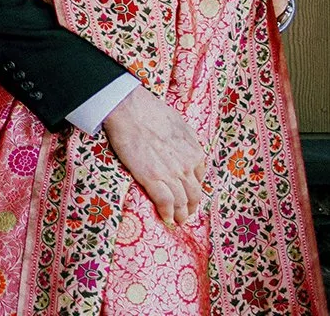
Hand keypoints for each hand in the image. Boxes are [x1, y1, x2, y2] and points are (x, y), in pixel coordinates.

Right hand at [101, 86, 206, 225]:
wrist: (129, 109)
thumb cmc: (151, 110)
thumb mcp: (180, 124)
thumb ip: (188, 141)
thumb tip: (188, 149)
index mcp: (195, 152)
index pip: (200, 178)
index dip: (194, 189)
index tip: (189, 194)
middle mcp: (187, 166)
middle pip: (194, 194)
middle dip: (191, 206)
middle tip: (187, 214)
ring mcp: (170, 174)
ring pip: (182, 201)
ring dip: (181, 213)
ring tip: (177, 220)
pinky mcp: (152, 178)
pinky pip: (165, 202)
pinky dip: (167, 213)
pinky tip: (166, 218)